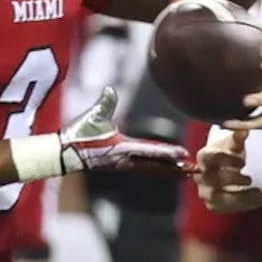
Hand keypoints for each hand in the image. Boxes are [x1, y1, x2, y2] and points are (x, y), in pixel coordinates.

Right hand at [59, 87, 192, 175]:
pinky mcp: (120, 166)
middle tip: (196, 170)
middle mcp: (126, 159)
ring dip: (170, 171)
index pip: (150, 150)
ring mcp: (123, 165)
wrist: (65, 154)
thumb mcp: (92, 117)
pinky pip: (145, 169)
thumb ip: (104, 103)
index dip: (167, 152)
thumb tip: (110, 89)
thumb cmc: (78, 134)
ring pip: (152, 169)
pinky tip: (166, 169)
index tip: (184, 155)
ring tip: (187, 173)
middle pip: (156, 165)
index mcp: (122, 147)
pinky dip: (158, 169)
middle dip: (176, 168)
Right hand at [196, 128, 261, 212]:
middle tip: (249, 179)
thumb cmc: (232, 152)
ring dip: (240, 197)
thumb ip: (239, 137)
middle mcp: (201, 176)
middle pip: (210, 179)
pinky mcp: (215, 204)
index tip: (243, 162)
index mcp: (204, 157)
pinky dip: (246, 204)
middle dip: (231, 179)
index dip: (225, 160)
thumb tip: (244, 129)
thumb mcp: (237, 144)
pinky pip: (227, 208)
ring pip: (217, 198)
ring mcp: (207, 192)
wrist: (230, 167)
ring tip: (260, 193)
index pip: (207, 158)